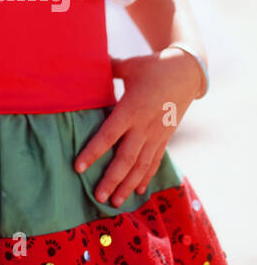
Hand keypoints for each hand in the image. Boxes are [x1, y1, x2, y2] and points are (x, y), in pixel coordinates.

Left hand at [73, 50, 204, 207]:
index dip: (93, 153)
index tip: (78, 168)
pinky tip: (138, 191)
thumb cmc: (153, 67)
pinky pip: (154, 162)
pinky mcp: (165, 138)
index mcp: (131, 109)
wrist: (186, 73)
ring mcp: (156, 135)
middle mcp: (144, 127)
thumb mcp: (129, 67)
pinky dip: (145, 177)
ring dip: (127, 185)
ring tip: (115, 202)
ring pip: (141, 166)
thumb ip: (106, 69)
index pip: (108, 135)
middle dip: (111, 180)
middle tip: (98, 198)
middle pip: (125, 159)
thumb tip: (81, 61)